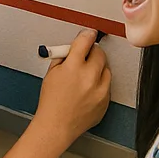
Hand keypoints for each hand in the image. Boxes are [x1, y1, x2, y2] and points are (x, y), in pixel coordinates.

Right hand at [33, 29, 110, 146]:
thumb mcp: (51, 73)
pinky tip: (89, 87)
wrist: (57, 125)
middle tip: (86, 53)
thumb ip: (63, 58)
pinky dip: (100, 82)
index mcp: (73, 67)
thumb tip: (73, 48)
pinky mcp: (106, 101)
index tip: (90, 33)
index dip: (87, 34)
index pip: (85, 42)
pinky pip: (107, 84)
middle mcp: (90, 77)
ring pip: (106, 68)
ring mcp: (100, 90)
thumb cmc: (51, 101)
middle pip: (100, 53)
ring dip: (98, 67)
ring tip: (86, 73)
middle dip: (93, 50)